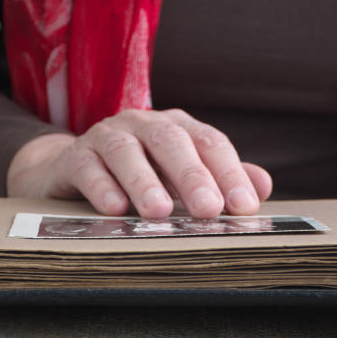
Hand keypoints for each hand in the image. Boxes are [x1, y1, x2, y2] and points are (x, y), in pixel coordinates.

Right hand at [6, 109, 272, 217]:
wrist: (72, 169)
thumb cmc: (141, 174)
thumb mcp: (182, 177)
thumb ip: (221, 180)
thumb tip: (263, 187)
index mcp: (177, 127)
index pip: (210, 143)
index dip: (230, 173)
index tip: (245, 206)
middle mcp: (143, 124)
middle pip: (171, 142)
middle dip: (192, 176)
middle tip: (208, 209)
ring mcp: (107, 136)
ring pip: (126, 152)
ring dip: (144, 182)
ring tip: (159, 212)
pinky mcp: (74, 157)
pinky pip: (88, 168)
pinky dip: (101, 188)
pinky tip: (115, 210)